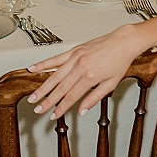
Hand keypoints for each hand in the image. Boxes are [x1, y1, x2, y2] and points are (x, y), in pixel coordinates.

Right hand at [26, 25, 144, 119]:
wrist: (123, 42)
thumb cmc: (119, 61)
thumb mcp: (111, 84)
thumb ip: (94, 98)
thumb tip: (82, 111)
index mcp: (91, 76)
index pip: (71, 96)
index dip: (61, 108)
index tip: (53, 115)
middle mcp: (81, 66)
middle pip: (60, 88)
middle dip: (48, 100)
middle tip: (38, 109)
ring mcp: (76, 57)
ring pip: (54, 75)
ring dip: (43, 87)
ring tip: (33, 96)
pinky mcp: (74, 50)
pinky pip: (55, 58)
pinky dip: (43, 64)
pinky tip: (33, 69)